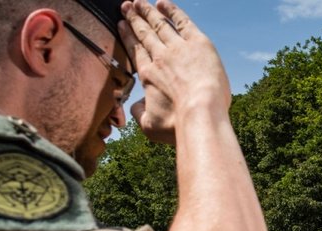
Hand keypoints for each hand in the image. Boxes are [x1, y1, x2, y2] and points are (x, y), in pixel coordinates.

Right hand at [119, 0, 231, 143]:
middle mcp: (160, 58)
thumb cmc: (176, 125)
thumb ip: (139, 114)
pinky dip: (172, 11)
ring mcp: (179, 48)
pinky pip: (182, 22)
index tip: (121, 24)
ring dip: (148, 11)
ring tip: (138, 2)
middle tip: (125, 6)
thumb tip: (136, 107)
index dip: (127, 36)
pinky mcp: (198, 44)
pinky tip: (162, 3)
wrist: (200, 114)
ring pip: (159, 24)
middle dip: (133, 18)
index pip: (135, 50)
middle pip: (144, 33)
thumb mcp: (149, 126)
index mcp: (148, 75)